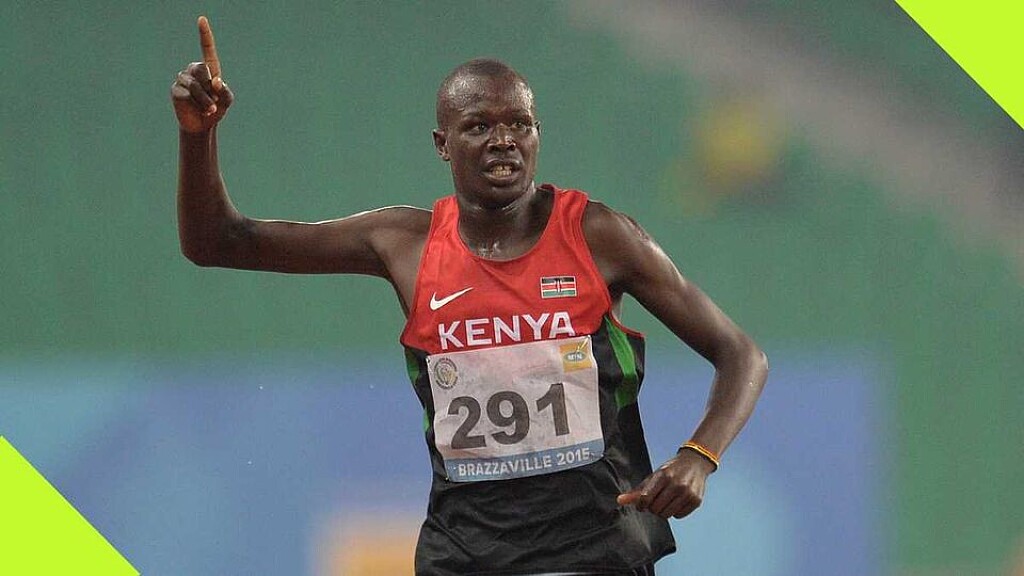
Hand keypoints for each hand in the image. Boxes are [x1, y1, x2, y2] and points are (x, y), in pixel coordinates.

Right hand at [171, 16, 233, 132]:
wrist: (202, 125)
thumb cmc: (216, 109)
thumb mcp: (227, 101)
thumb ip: (225, 91)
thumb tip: (215, 81)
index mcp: (209, 69)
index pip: (206, 48)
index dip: (204, 34)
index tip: (201, 19)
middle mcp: (194, 70)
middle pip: (202, 71)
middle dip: (210, 89)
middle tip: (215, 102)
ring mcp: (183, 79)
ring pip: (195, 85)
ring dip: (206, 100)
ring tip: (210, 110)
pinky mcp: (175, 89)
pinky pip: (187, 93)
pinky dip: (196, 103)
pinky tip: (199, 110)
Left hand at [617, 449, 715, 518]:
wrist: (695, 463)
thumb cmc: (671, 471)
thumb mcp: (654, 476)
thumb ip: (637, 490)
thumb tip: (619, 501)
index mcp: (663, 476)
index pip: (645, 498)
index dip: (641, 505)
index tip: (642, 504)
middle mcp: (676, 484)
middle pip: (655, 509)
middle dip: (652, 508)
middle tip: (656, 500)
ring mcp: (687, 493)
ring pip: (666, 515)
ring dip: (663, 511)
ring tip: (666, 501)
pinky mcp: (696, 500)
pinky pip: (678, 516)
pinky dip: (675, 512)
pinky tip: (676, 502)